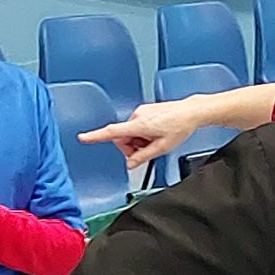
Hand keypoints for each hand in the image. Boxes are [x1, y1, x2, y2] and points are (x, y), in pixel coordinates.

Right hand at [79, 100, 198, 170]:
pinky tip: (156, 133)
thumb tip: (131, 163)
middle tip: (147, 150)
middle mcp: (137, 115)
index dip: (96, 136)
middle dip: (131, 147)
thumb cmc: (179, 126)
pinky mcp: (145, 110)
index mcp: (139, 125)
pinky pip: (137, 126)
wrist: (191, 112)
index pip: (112, 132)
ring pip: (130, 132)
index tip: (83, 137)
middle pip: (122, 137)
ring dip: (138, 140)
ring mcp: (141, 112)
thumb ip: (143, 156)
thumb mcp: (162, 147)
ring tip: (155, 140)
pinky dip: (143, 133)